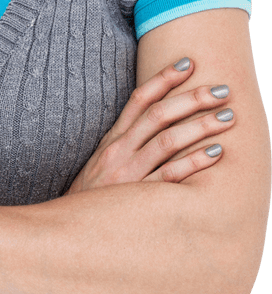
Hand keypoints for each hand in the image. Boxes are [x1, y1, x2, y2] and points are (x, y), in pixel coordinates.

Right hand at [66, 58, 233, 194]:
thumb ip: (126, 142)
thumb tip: (156, 123)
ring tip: (228, 116)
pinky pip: (170, 176)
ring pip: (167, 141)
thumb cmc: (92, 196)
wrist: (66, 229)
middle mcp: (119, 151)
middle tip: (222, 90)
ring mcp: (128, 174)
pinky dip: (194, 163)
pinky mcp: (138, 199)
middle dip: (192, 99)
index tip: (189, 63)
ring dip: (200, 126)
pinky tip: (216, 153)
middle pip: (159, 115)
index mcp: (112, 139)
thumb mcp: (102, 163)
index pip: (140, 99)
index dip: (164, 79)